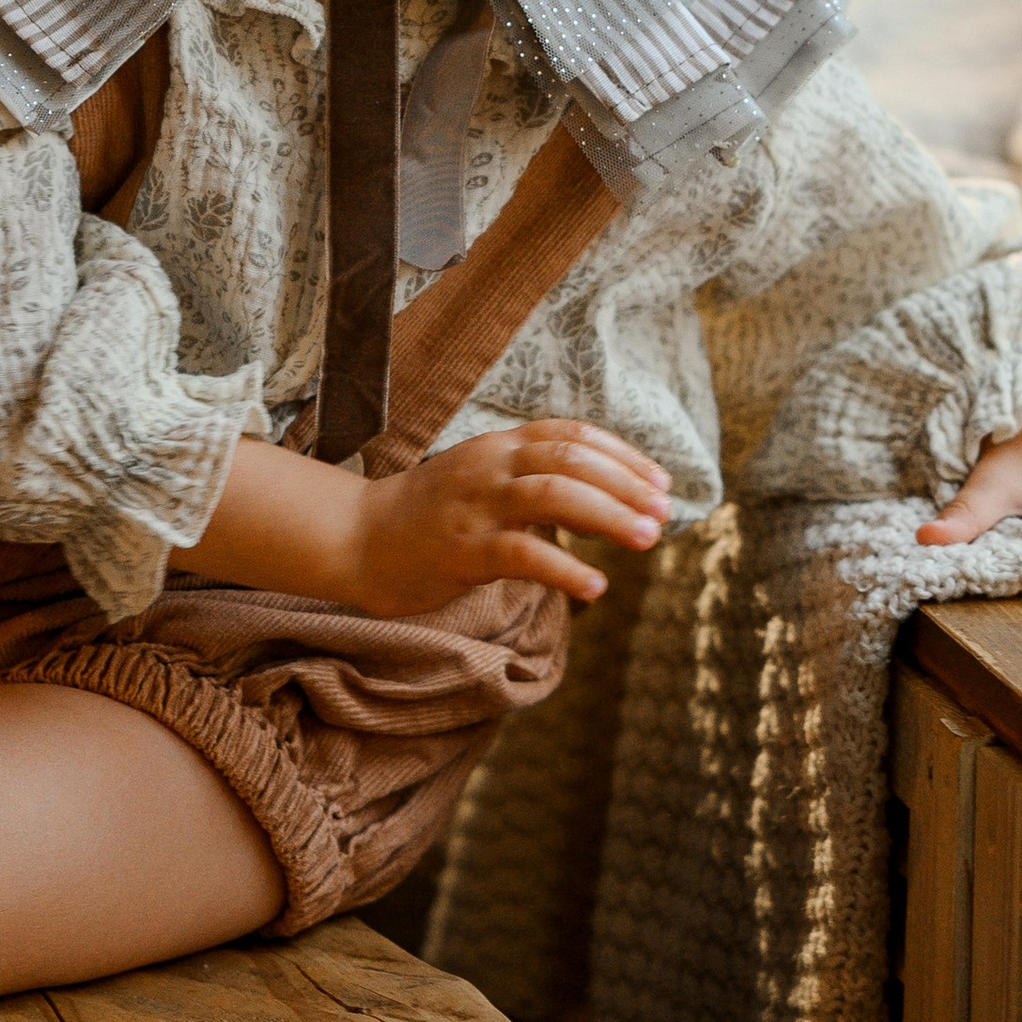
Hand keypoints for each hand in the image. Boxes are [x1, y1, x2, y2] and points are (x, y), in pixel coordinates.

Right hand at [353, 418, 671, 617]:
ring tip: (647, 541)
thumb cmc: (429, 515)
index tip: (660, 481)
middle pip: (572, 460)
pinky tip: (597, 586)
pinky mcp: (463, 550)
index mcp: (499, 445)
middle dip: (627, 485)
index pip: (572, 434)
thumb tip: (602, 497)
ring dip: (610, 517)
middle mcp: (491, 466)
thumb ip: (531, 477)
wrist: (357, 540)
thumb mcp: (482, 478)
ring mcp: (476, 506)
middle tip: (664, 514)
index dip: (623, 455)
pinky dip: (567, 569)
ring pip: (555, 495)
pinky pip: (524, 554)